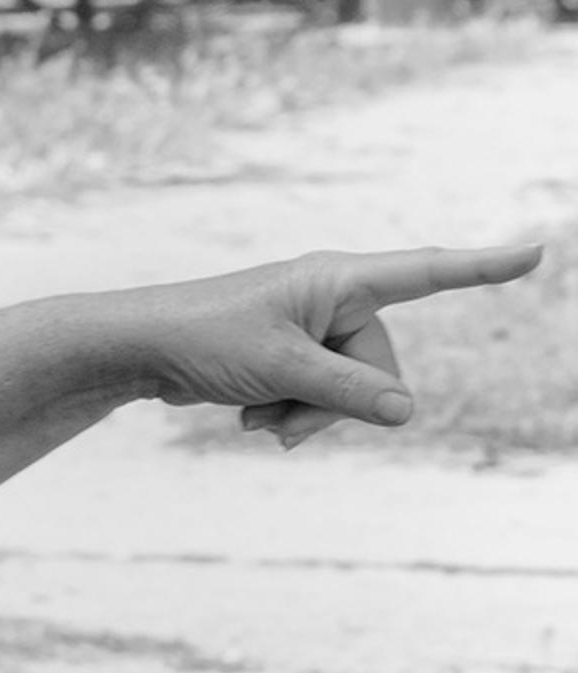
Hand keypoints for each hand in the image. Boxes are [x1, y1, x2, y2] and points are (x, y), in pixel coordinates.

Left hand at [117, 242, 543, 449]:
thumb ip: (347, 391)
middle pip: (379, 366)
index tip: (535, 253)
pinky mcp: (291, 357)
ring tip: (256, 419)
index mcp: (339, 280)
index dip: (482, 268)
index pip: (426, 273)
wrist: (138, 350)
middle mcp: (333, 299)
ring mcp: (312, 330)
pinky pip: (317, 398)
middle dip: (339, 403)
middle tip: (280, 418)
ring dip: (307, 415)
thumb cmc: (203, 339)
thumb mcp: (281, 370)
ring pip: (348, 391)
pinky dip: (287, 414)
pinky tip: (248, 417)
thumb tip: (406, 410)